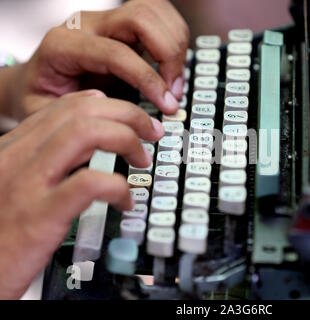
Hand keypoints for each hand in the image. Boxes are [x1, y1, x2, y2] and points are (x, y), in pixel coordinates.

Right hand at [0, 90, 162, 298]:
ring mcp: (28, 184)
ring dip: (126, 140)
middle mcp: (18, 157)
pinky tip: (125, 202)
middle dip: (127, 114)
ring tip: (142, 160)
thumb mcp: (12, 182)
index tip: (127, 115)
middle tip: (150, 133)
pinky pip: (90, 183)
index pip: (64, 107)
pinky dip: (118, 187)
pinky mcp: (40, 216)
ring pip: (86, 133)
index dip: (105, 105)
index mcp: (13, 148)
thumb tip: (82, 143)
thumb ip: (42, 160)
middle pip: (81, 111)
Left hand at [6, 0, 188, 119]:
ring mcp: (106, 20)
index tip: (165, 105)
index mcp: (63, 45)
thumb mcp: (46, 114)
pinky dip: (175, 38)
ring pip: (154, 9)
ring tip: (174, 80)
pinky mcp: (123, 25)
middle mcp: (86, 25)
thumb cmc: (41, 98)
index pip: (117, 52)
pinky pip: (159, 16)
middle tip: (173, 91)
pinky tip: (172, 66)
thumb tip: (117, 109)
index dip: (148, 79)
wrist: (36, 82)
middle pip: (140, 17)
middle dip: (168, 55)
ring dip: (175, 44)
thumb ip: (79, 111)